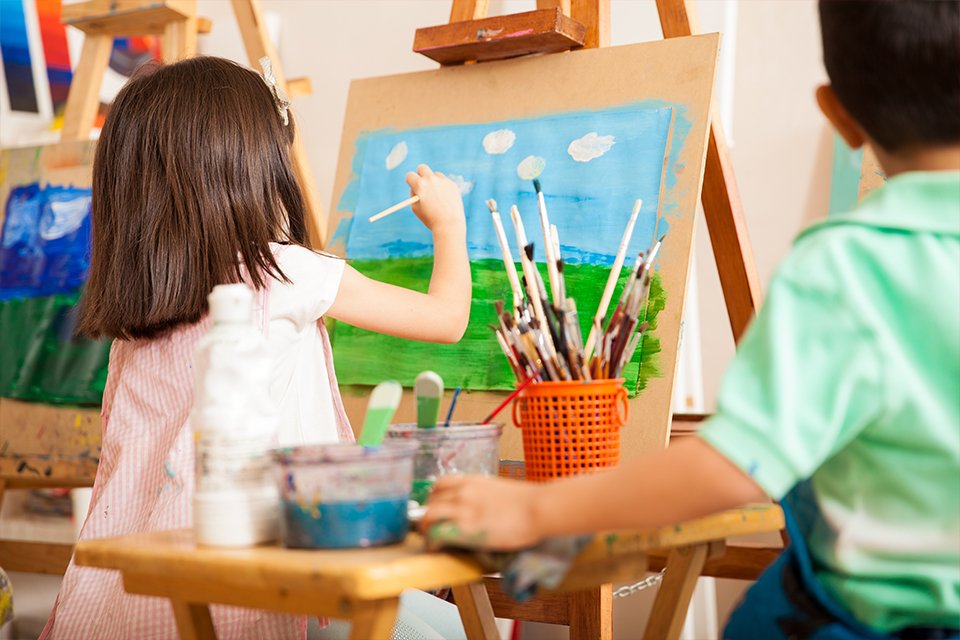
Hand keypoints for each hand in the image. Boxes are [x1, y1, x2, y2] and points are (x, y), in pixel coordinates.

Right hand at [406, 164, 464, 234]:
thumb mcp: (415, 208)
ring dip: (434, 181)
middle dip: (420, 174)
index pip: (410, 175)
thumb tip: (416, 186)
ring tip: (436, 196)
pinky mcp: (452, 184)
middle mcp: (431, 179)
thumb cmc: (430, 218)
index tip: (412, 184)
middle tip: (423, 183)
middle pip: (422, 168)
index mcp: (419, 185)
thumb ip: (414, 194)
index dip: (410, 181)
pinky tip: (445, 199)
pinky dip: (443, 187)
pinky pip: (445, 181)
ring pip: (435, 175)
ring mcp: (443, 181)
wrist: (449, 224)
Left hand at [421, 475, 545, 549]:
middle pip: (431, 500)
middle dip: (428, 514)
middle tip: (430, 525)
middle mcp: (463, 492)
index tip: (436, 507)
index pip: (440, 484)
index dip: (434, 497)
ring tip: (430, 538)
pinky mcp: (467, 529)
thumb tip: (479, 507)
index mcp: (472, 481)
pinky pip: (438, 533)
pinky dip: (434, 540)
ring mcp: (463, 509)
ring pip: (429, 516)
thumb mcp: (499, 489)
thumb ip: (483, 495)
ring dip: (426, 528)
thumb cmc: (529, 501)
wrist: (539, 508)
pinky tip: (438, 546)